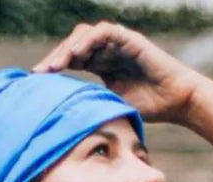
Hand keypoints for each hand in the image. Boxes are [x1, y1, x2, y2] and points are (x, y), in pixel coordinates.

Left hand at [30, 21, 207, 126]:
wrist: (176, 101)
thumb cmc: (150, 107)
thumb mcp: (113, 107)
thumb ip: (93, 104)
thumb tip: (68, 118)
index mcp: (101, 66)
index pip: (71, 61)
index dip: (54, 68)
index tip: (36, 81)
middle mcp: (106, 51)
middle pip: (73, 46)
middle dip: (55, 58)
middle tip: (40, 72)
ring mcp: (117, 43)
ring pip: (84, 36)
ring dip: (68, 48)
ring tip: (55, 65)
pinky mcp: (128, 38)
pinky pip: (103, 32)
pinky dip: (88, 40)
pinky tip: (77, 53)